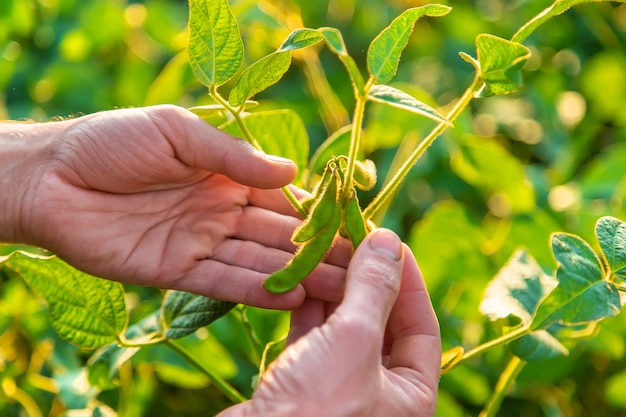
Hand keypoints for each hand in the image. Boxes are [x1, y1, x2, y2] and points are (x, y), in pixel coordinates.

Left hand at [3, 105, 347, 307]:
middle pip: (277, 236)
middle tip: (358, 270)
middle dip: (316, 252)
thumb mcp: (177, 132)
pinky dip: (255, 292)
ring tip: (338, 289)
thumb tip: (293, 175)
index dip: (316, 214)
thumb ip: (233, 157)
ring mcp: (200, 243)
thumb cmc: (113, 142)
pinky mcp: (176, 272)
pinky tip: (290, 298)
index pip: (281, 199)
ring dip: (296, 276)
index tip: (353, 229)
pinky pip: (222, 284)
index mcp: (225, 176)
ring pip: (257, 263)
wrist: (52, 179)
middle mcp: (220, 212)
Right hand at [221, 228, 440, 416]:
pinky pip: (312, 338)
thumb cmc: (316, 408)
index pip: (421, 325)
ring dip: (333, 289)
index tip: (389, 241)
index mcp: (412, 395)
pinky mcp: (302, 385)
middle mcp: (380, 394)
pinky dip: (306, 309)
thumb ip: (373, 289)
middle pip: (381, 323)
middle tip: (350, 238)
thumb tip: (389, 241)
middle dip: (366, 280)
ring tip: (322, 250)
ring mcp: (339, 389)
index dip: (408, 280)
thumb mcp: (354, 341)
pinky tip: (298, 279)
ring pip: (343, 328)